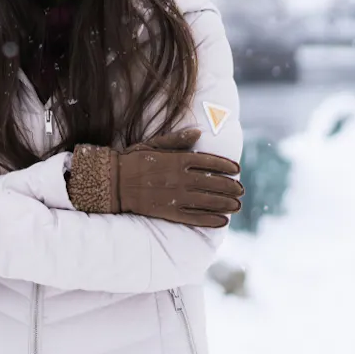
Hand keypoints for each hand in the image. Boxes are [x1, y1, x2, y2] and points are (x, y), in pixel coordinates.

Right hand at [67, 129, 244, 227]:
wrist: (113, 181)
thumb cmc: (133, 159)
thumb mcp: (154, 144)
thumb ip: (178, 140)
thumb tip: (199, 132)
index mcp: (176, 160)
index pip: (209, 162)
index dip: (225, 166)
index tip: (237, 169)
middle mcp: (178, 179)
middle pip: (212, 182)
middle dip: (230, 187)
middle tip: (241, 190)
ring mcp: (174, 197)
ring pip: (207, 201)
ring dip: (226, 204)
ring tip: (237, 206)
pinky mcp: (168, 212)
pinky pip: (194, 217)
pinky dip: (210, 220)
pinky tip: (222, 221)